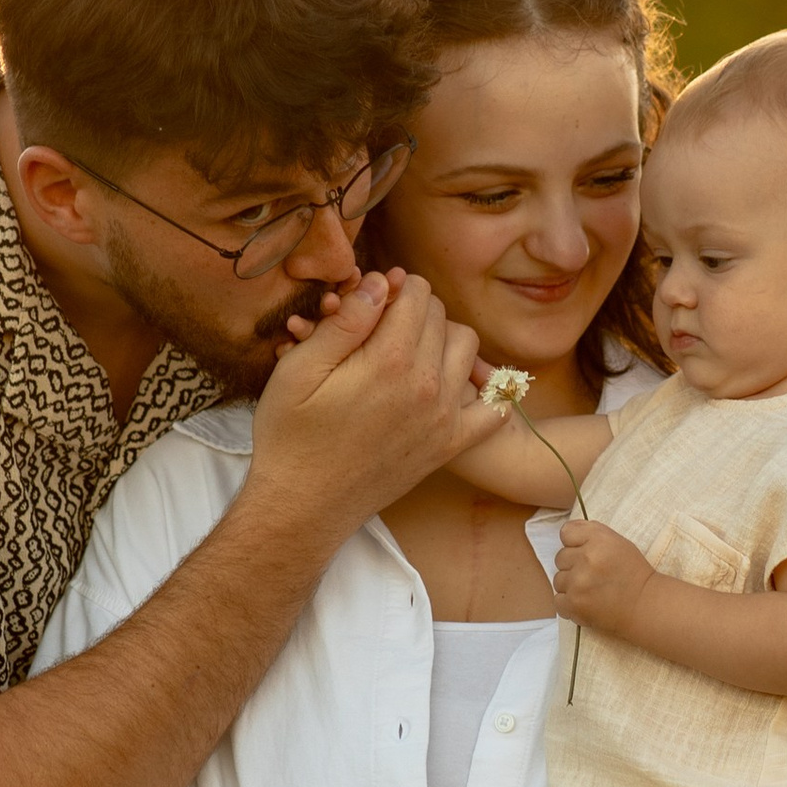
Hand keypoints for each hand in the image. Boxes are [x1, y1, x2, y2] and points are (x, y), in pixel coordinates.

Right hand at [245, 272, 482, 536]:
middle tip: (381, 326)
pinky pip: (494, 407)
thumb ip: (346, 322)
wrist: (304, 504)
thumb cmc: (291, 436)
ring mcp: (445, 417)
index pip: (416, 294)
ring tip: (409, 349)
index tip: (372, 300)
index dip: (392, 287)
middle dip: (414, 310)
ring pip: (468, 347)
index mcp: (389, 360)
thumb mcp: (299, 369)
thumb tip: (380, 282)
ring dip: (443, 338)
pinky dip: (484, 389)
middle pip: (442, 316)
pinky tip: (455, 384)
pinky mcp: (450, 444)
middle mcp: (427, 385)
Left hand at [550, 516, 653, 637]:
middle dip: (574, 566)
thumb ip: (591, 533)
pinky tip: (586, 603)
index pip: (566, 533)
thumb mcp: (618, 542)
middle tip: (593, 575)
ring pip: (558, 580)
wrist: (645, 605)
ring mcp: (578, 583)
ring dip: (571, 586)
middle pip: (560, 558)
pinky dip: (569, 604)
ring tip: (592, 591)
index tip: (587, 554)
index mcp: (599, 539)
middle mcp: (586, 558)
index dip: (575, 544)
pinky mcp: (574, 604)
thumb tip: (566, 532)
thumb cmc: (632, 573)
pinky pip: (558, 600)